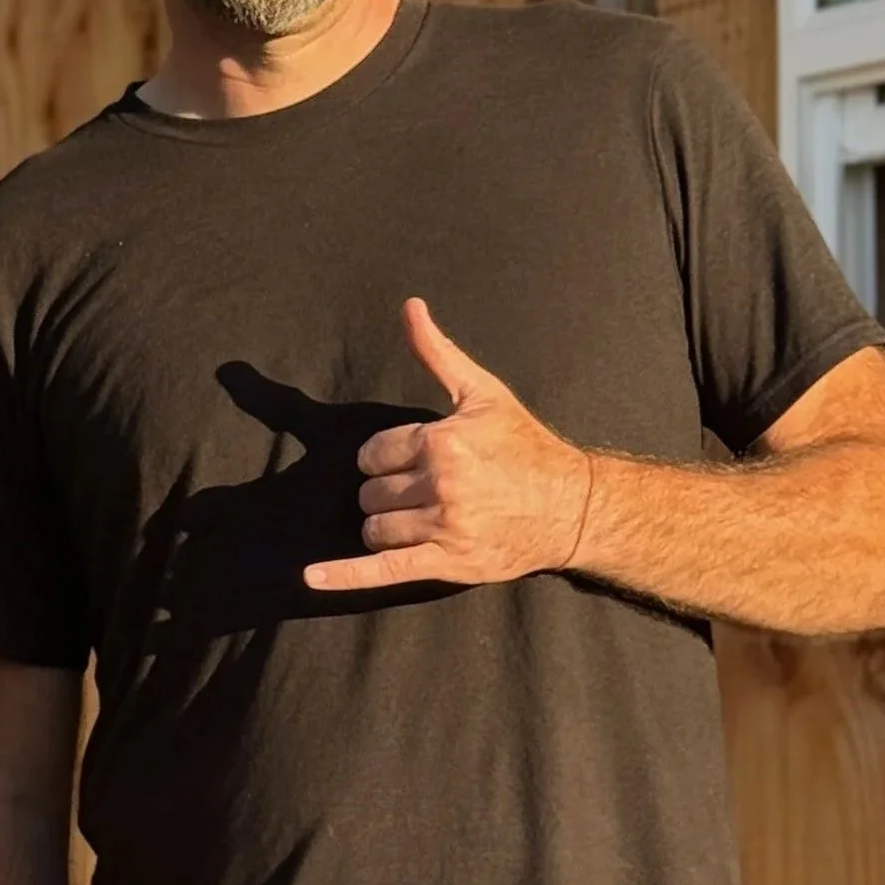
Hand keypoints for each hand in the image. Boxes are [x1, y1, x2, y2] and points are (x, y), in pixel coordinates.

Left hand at [302, 298, 594, 593]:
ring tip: (419, 518)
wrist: (572, 506)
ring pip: (375, 529)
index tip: (411, 461)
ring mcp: (444, 527)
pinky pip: (385, 570)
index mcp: (441, 442)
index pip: (373, 454)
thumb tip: (410, 306)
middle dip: (387, 491)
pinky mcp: (448, 563)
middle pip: (371, 493)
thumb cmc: (525, 446)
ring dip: (385, 526)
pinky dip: (345, 576)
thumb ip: (437, 353)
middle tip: (422, 490)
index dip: (385, 458)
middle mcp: (441, 484)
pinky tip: (312, 577)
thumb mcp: (481, 393)